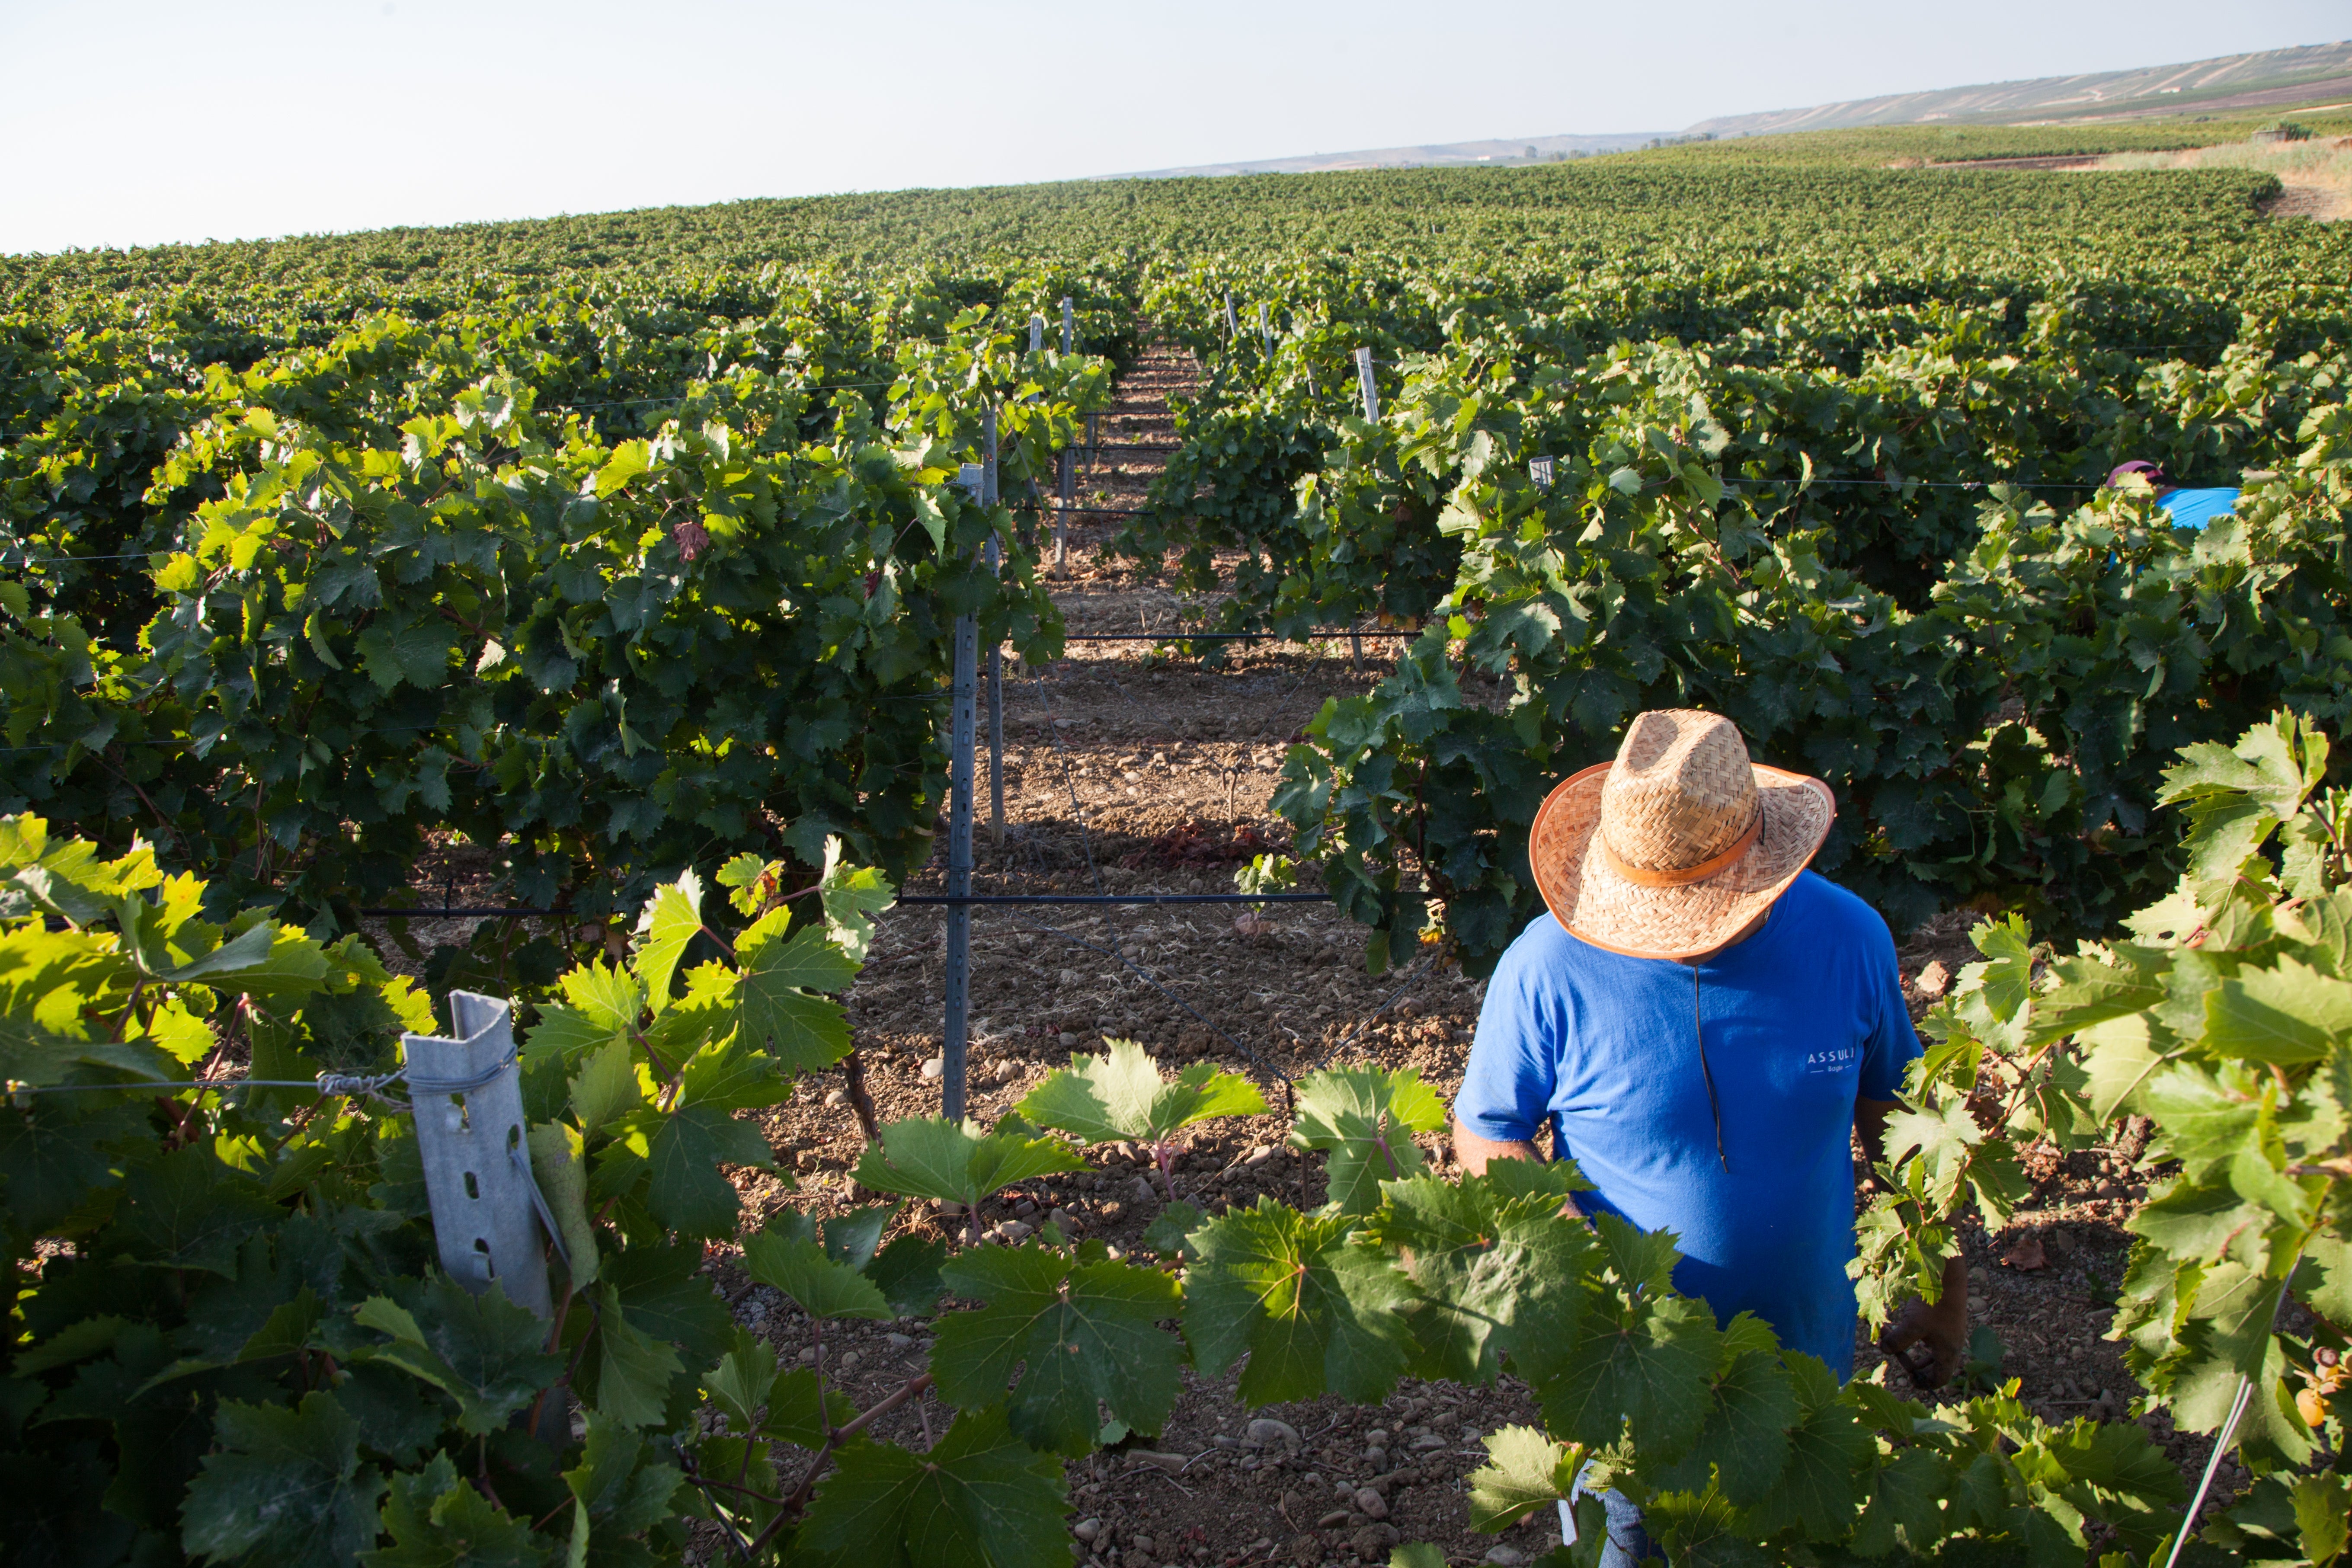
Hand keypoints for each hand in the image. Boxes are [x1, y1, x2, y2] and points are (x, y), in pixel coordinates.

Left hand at [1878, 1255, 1968, 1389]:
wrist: (1947, 1278)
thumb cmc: (1933, 1305)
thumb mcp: (1912, 1325)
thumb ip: (1897, 1341)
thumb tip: (1884, 1350)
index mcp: (1948, 1352)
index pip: (1940, 1379)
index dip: (1924, 1384)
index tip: (1908, 1378)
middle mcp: (1951, 1345)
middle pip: (1936, 1366)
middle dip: (1916, 1365)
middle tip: (1899, 1357)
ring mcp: (1949, 1332)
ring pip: (1931, 1350)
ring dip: (1913, 1348)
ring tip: (1895, 1341)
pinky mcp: (1944, 1320)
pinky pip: (1930, 1336)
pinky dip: (1915, 1335)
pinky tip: (1901, 1326)